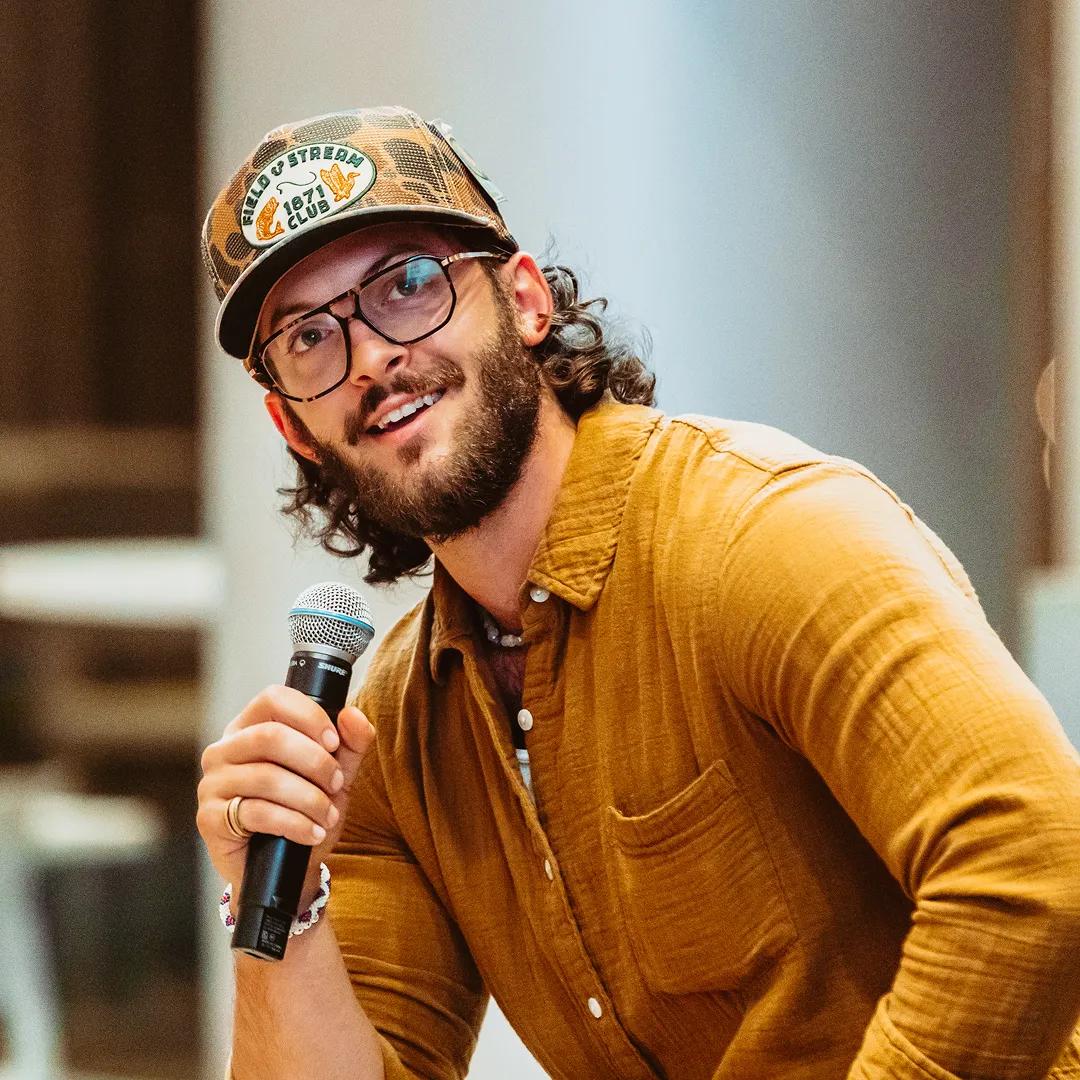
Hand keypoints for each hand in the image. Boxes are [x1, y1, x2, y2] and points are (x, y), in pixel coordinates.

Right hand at [197, 685, 374, 903]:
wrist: (288, 869)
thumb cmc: (306, 811)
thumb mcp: (337, 774)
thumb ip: (350, 743)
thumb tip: (353, 715)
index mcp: (250, 728)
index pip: (273, 699)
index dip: (308, 716)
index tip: (334, 742)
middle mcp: (224, 750)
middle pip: (270, 736)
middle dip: (315, 762)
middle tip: (337, 783)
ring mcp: (213, 784)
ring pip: (266, 777)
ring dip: (309, 798)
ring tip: (328, 815)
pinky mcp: (210, 819)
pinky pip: (256, 813)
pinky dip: (294, 823)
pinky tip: (312, 833)